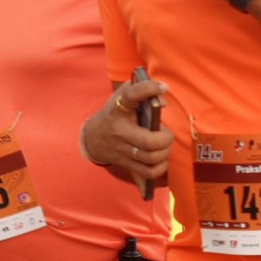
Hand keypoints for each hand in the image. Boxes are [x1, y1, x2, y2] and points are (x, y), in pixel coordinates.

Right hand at [81, 76, 174, 193]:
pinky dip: (160, 168)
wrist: (94, 138)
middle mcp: (120, 132)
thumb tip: (163, 101)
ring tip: (164, 145)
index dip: (148, 89)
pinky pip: (148, 173)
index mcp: (118, 110)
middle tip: (166, 134)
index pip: (131, 96)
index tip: (163, 87)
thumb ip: (140, 91)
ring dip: (165, 152)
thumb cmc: (114, 114)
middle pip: (149, 141)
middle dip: (165, 138)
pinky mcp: (127, 165)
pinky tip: (161, 159)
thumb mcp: (121, 97)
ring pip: (151, 158)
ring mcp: (123, 151)